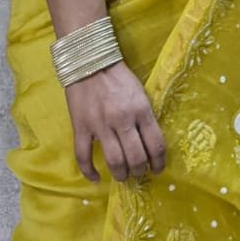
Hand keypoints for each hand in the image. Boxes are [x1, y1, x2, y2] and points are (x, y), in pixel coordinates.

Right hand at [64, 58, 166, 182]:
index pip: (156, 144)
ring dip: (121, 174)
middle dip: (140, 171)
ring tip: (123, 176)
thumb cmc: (118, 77)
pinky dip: (89, 172)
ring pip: (114, 161)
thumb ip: (146, 117)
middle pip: (136, 158)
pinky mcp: (80, 127)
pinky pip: (83, 156)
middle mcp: (122, 120)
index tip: (157, 169)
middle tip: (139, 172)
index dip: (159, 162)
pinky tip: (96, 178)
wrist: (89, 62)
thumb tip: (150, 143)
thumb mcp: (141, 94)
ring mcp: (100, 125)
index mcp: (141, 110)